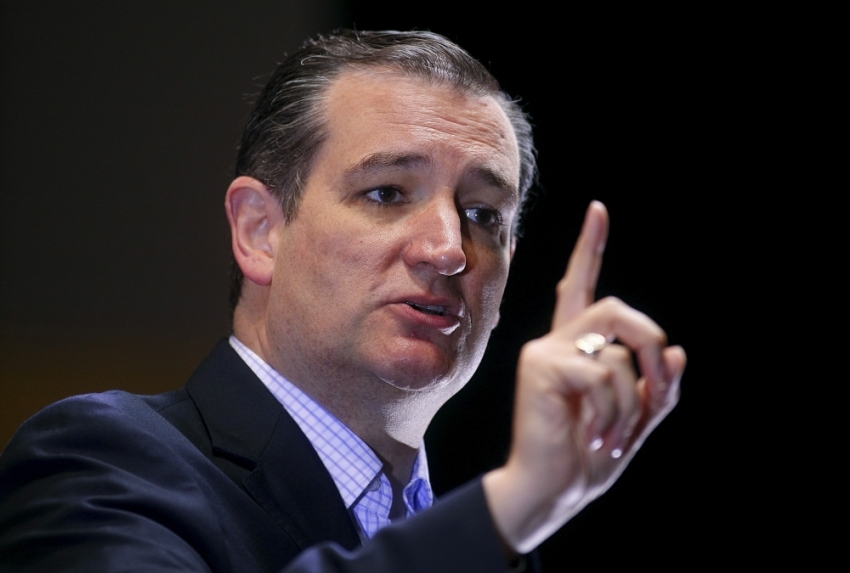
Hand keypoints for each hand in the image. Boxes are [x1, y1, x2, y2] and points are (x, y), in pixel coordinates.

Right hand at [483, 201, 685, 553]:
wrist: (551, 491)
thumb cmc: (589, 458)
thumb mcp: (636, 421)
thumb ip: (657, 389)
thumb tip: (678, 353)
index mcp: (576, 348)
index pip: (581, 287)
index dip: (589, 248)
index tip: (598, 209)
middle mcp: (556, 341)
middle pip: (615, 307)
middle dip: (649, 341)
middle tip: (657, 386)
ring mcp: (545, 352)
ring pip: (616, 352)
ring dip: (632, 403)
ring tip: (615, 438)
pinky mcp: (540, 367)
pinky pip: (602, 373)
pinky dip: (615, 412)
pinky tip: (596, 436)